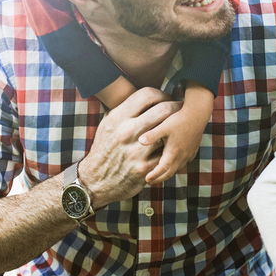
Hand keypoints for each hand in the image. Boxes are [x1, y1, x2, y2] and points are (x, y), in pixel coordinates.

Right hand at [80, 87, 178, 204]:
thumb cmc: (105, 149)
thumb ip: (126, 110)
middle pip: (163, 109)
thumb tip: (148, 95)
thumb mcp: (108, 125)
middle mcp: (126, 132)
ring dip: (177, 128)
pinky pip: (167, 154)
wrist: (95, 181)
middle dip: (177, 107)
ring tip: (180, 126)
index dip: (162, 94)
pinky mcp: (144, 169)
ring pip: (169, 131)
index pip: (147, 95)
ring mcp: (136, 151)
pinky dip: (172, 149)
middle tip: (181, 109)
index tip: (166, 99)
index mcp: (117, 118)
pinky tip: (173, 147)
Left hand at [141, 85, 214, 184]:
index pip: (163, 169)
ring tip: (159, 174)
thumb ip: (152, 135)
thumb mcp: (164, 127)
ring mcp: (188, 154)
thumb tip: (139, 141)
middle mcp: (182, 156)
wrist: (198, 114)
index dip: (154, 176)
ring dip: (168, 173)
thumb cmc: (179, 119)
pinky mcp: (192, 150)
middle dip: (160, 178)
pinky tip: (172, 163)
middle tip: (149, 181)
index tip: (146, 180)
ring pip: (177, 169)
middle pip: (170, 173)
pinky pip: (184, 163)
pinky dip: (176, 166)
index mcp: (173, 152)